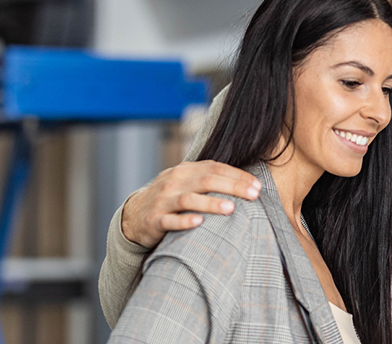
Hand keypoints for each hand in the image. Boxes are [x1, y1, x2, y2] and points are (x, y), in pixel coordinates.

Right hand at [120, 161, 261, 247]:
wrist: (133, 215)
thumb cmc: (169, 199)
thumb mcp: (185, 184)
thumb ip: (207, 179)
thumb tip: (246, 183)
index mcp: (184, 171)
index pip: (215, 168)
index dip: (237, 176)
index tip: (257, 186)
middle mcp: (174, 182)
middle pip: (206, 180)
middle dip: (232, 186)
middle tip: (253, 195)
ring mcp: (163, 201)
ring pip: (188, 199)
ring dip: (211, 203)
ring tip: (231, 208)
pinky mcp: (155, 220)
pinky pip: (170, 220)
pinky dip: (184, 221)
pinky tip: (199, 222)